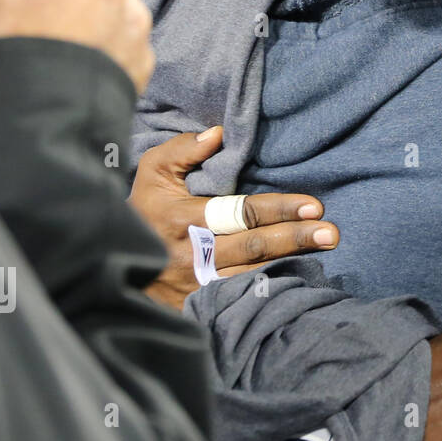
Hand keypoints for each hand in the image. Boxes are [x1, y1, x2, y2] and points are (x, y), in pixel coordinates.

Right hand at [0, 0, 155, 90]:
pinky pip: (122, 42)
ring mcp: (140, 42)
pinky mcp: (139, 72)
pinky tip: (66, 54)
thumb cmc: (18, 62)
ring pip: (116, 6)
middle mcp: (132, 7)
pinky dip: (97, 39)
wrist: (44, 133)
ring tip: (47, 24)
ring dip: (86, 6)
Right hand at [130, 126, 339, 309]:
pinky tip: (299, 281)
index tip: (312, 205)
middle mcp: (193, 255)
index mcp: (184, 219)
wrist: (111, 267)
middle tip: (330, 232)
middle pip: (253, 246)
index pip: (239, 213)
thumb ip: (181, 152)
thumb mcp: (150, 175)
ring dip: (292, 263)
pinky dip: (271, 289)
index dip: (277, 209)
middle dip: (295, 238)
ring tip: (325, 251)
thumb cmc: (141, 213)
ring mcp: (196, 285)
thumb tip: (217, 134)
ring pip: (252, 274)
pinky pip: (241, 298)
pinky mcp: (200, 306)